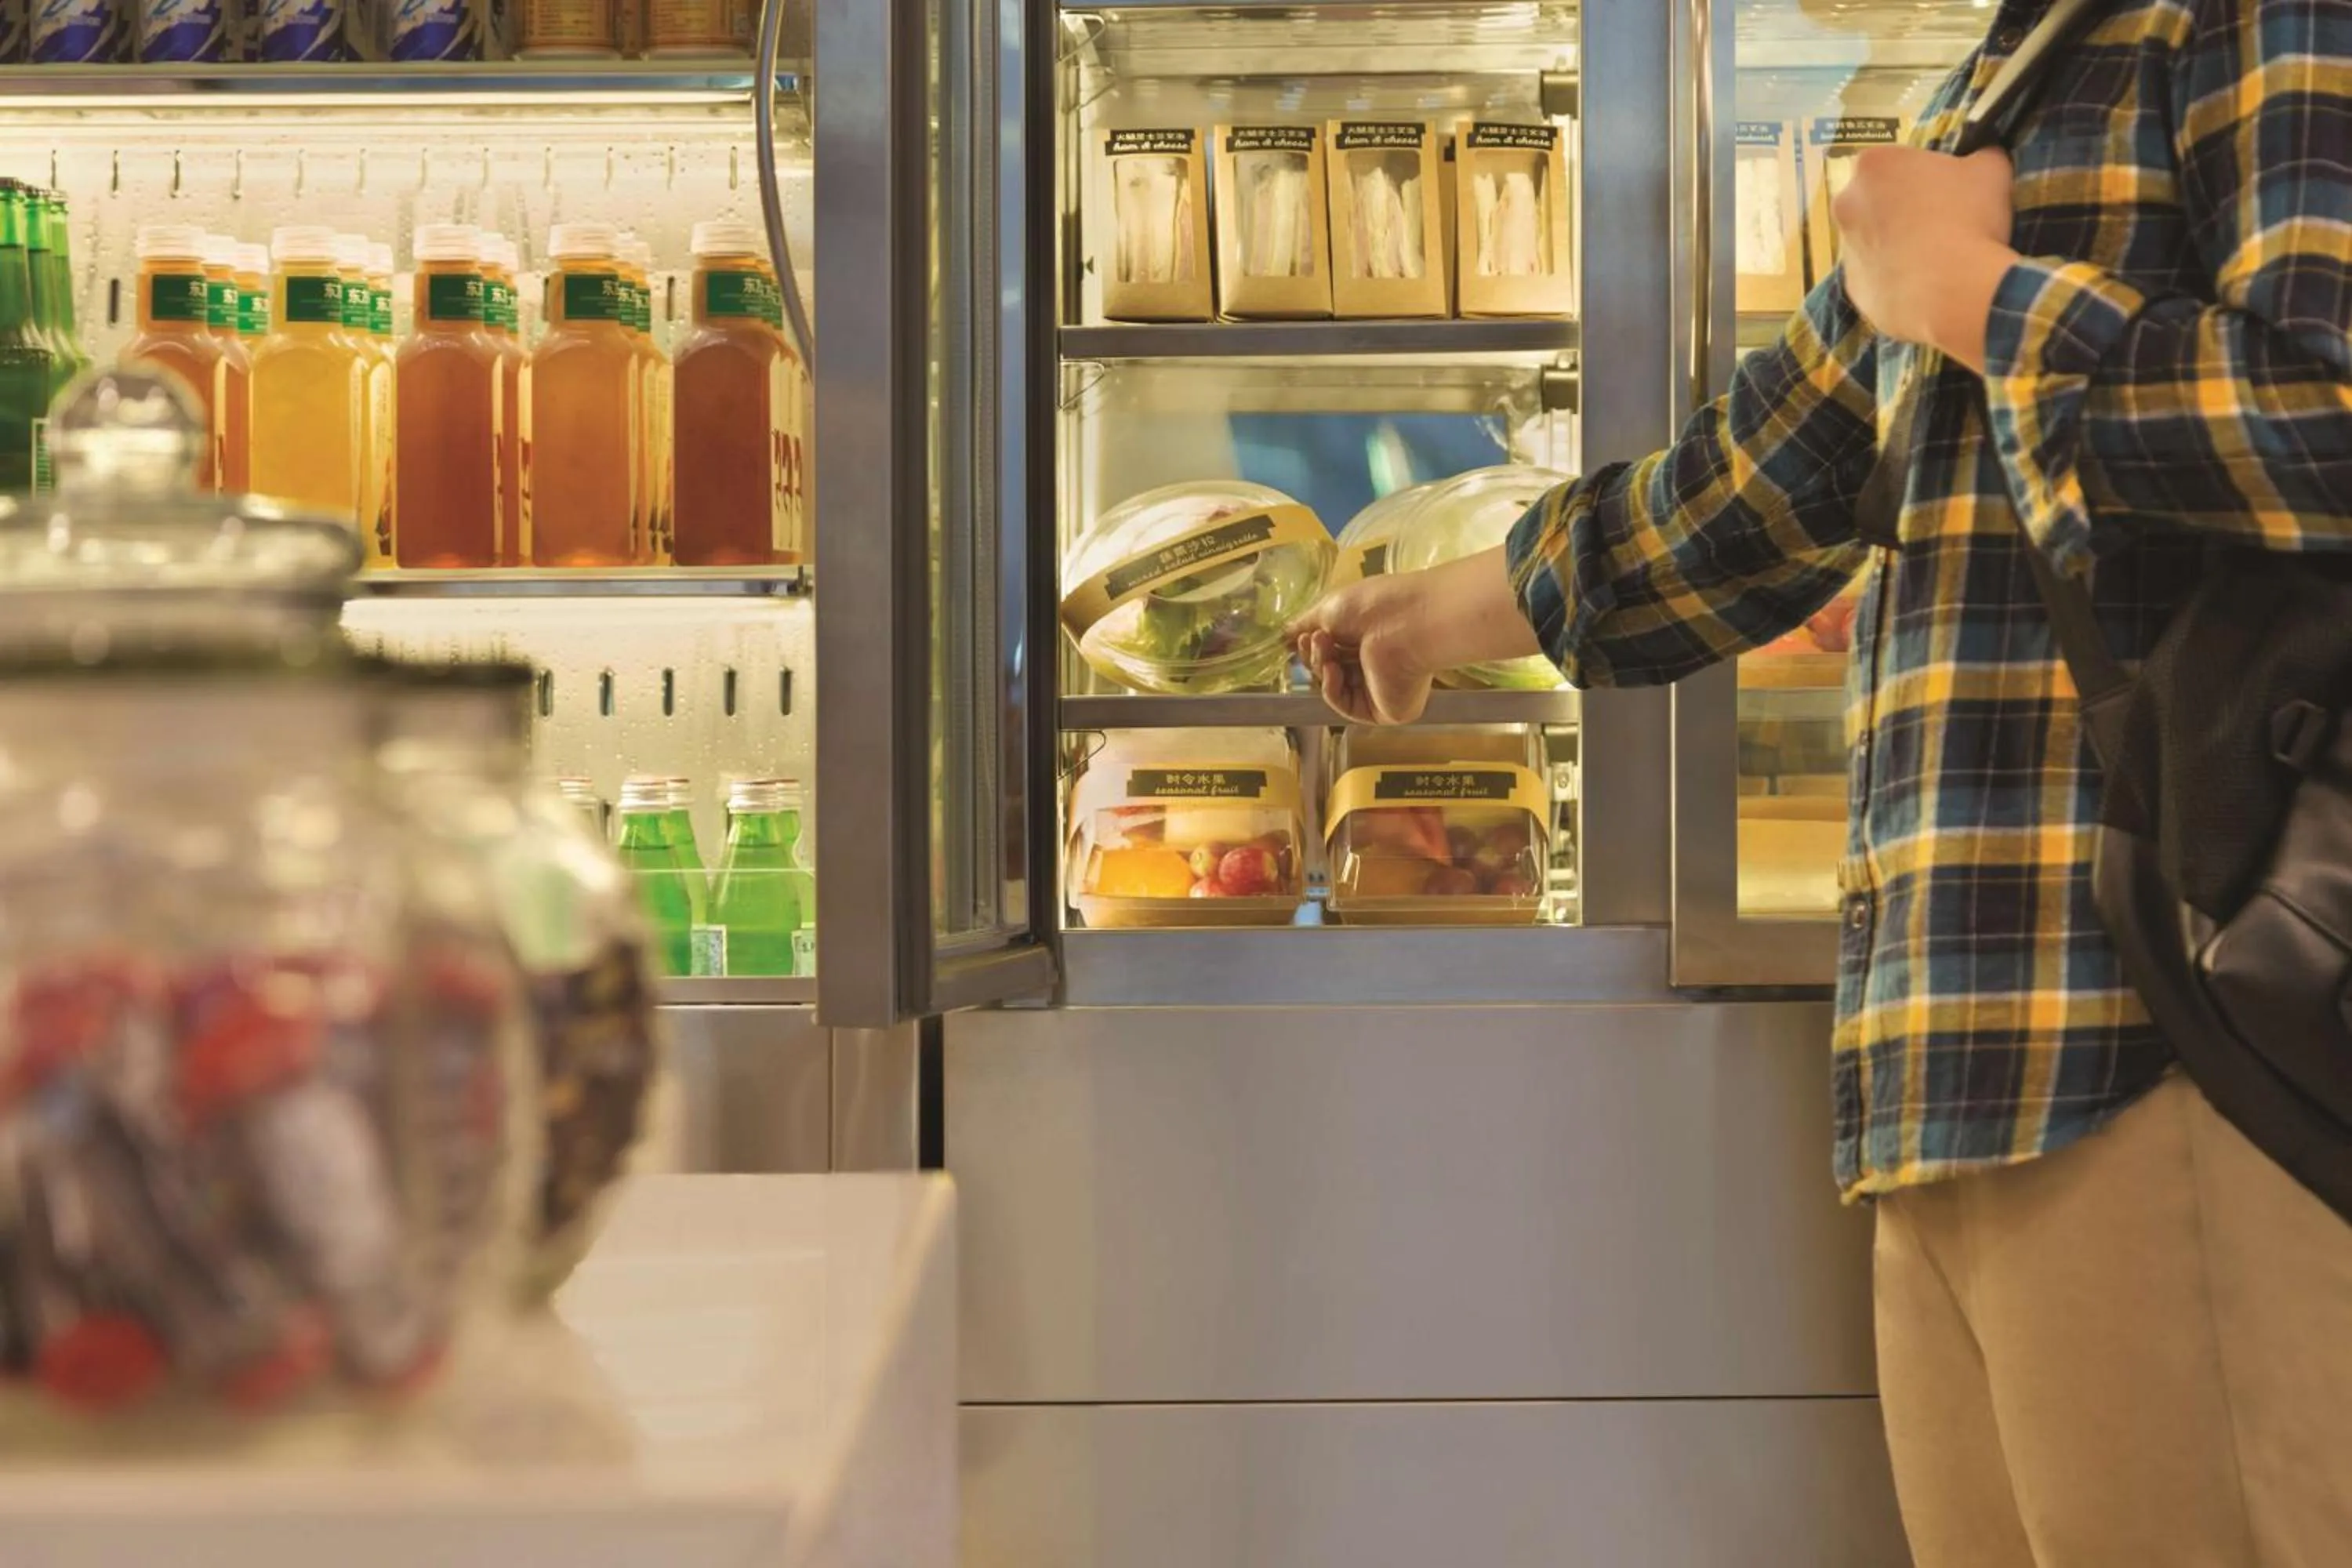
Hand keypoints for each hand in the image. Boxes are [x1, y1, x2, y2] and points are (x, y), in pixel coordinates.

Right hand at [1290, 572, 1439, 725]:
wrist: (1405, 620)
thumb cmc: (1374, 606)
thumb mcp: (1329, 610)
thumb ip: (1305, 625)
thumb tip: (1284, 635)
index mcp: (1369, 640)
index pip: (1333, 651)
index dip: (1312, 645)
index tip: (1300, 635)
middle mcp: (1377, 665)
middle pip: (1330, 670)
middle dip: (1315, 653)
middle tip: (1311, 638)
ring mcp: (1381, 690)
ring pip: (1335, 687)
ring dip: (1321, 665)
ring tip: (1322, 643)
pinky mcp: (1385, 711)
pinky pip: (1347, 705)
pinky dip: (1332, 687)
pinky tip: (1332, 668)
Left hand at [1833, 146, 2019, 372]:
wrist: (1951, 291)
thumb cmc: (1968, 217)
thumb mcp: (1991, 170)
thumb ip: (1981, 156)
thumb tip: (1983, 157)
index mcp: (1874, 164)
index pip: (1897, 161)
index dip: (1925, 174)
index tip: (1948, 191)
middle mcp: (1846, 203)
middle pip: (1877, 199)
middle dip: (1903, 208)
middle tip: (1942, 223)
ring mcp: (1844, 249)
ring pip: (1873, 240)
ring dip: (1897, 244)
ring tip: (1936, 259)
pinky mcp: (1852, 288)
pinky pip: (1875, 277)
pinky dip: (1895, 278)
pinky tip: (1924, 285)